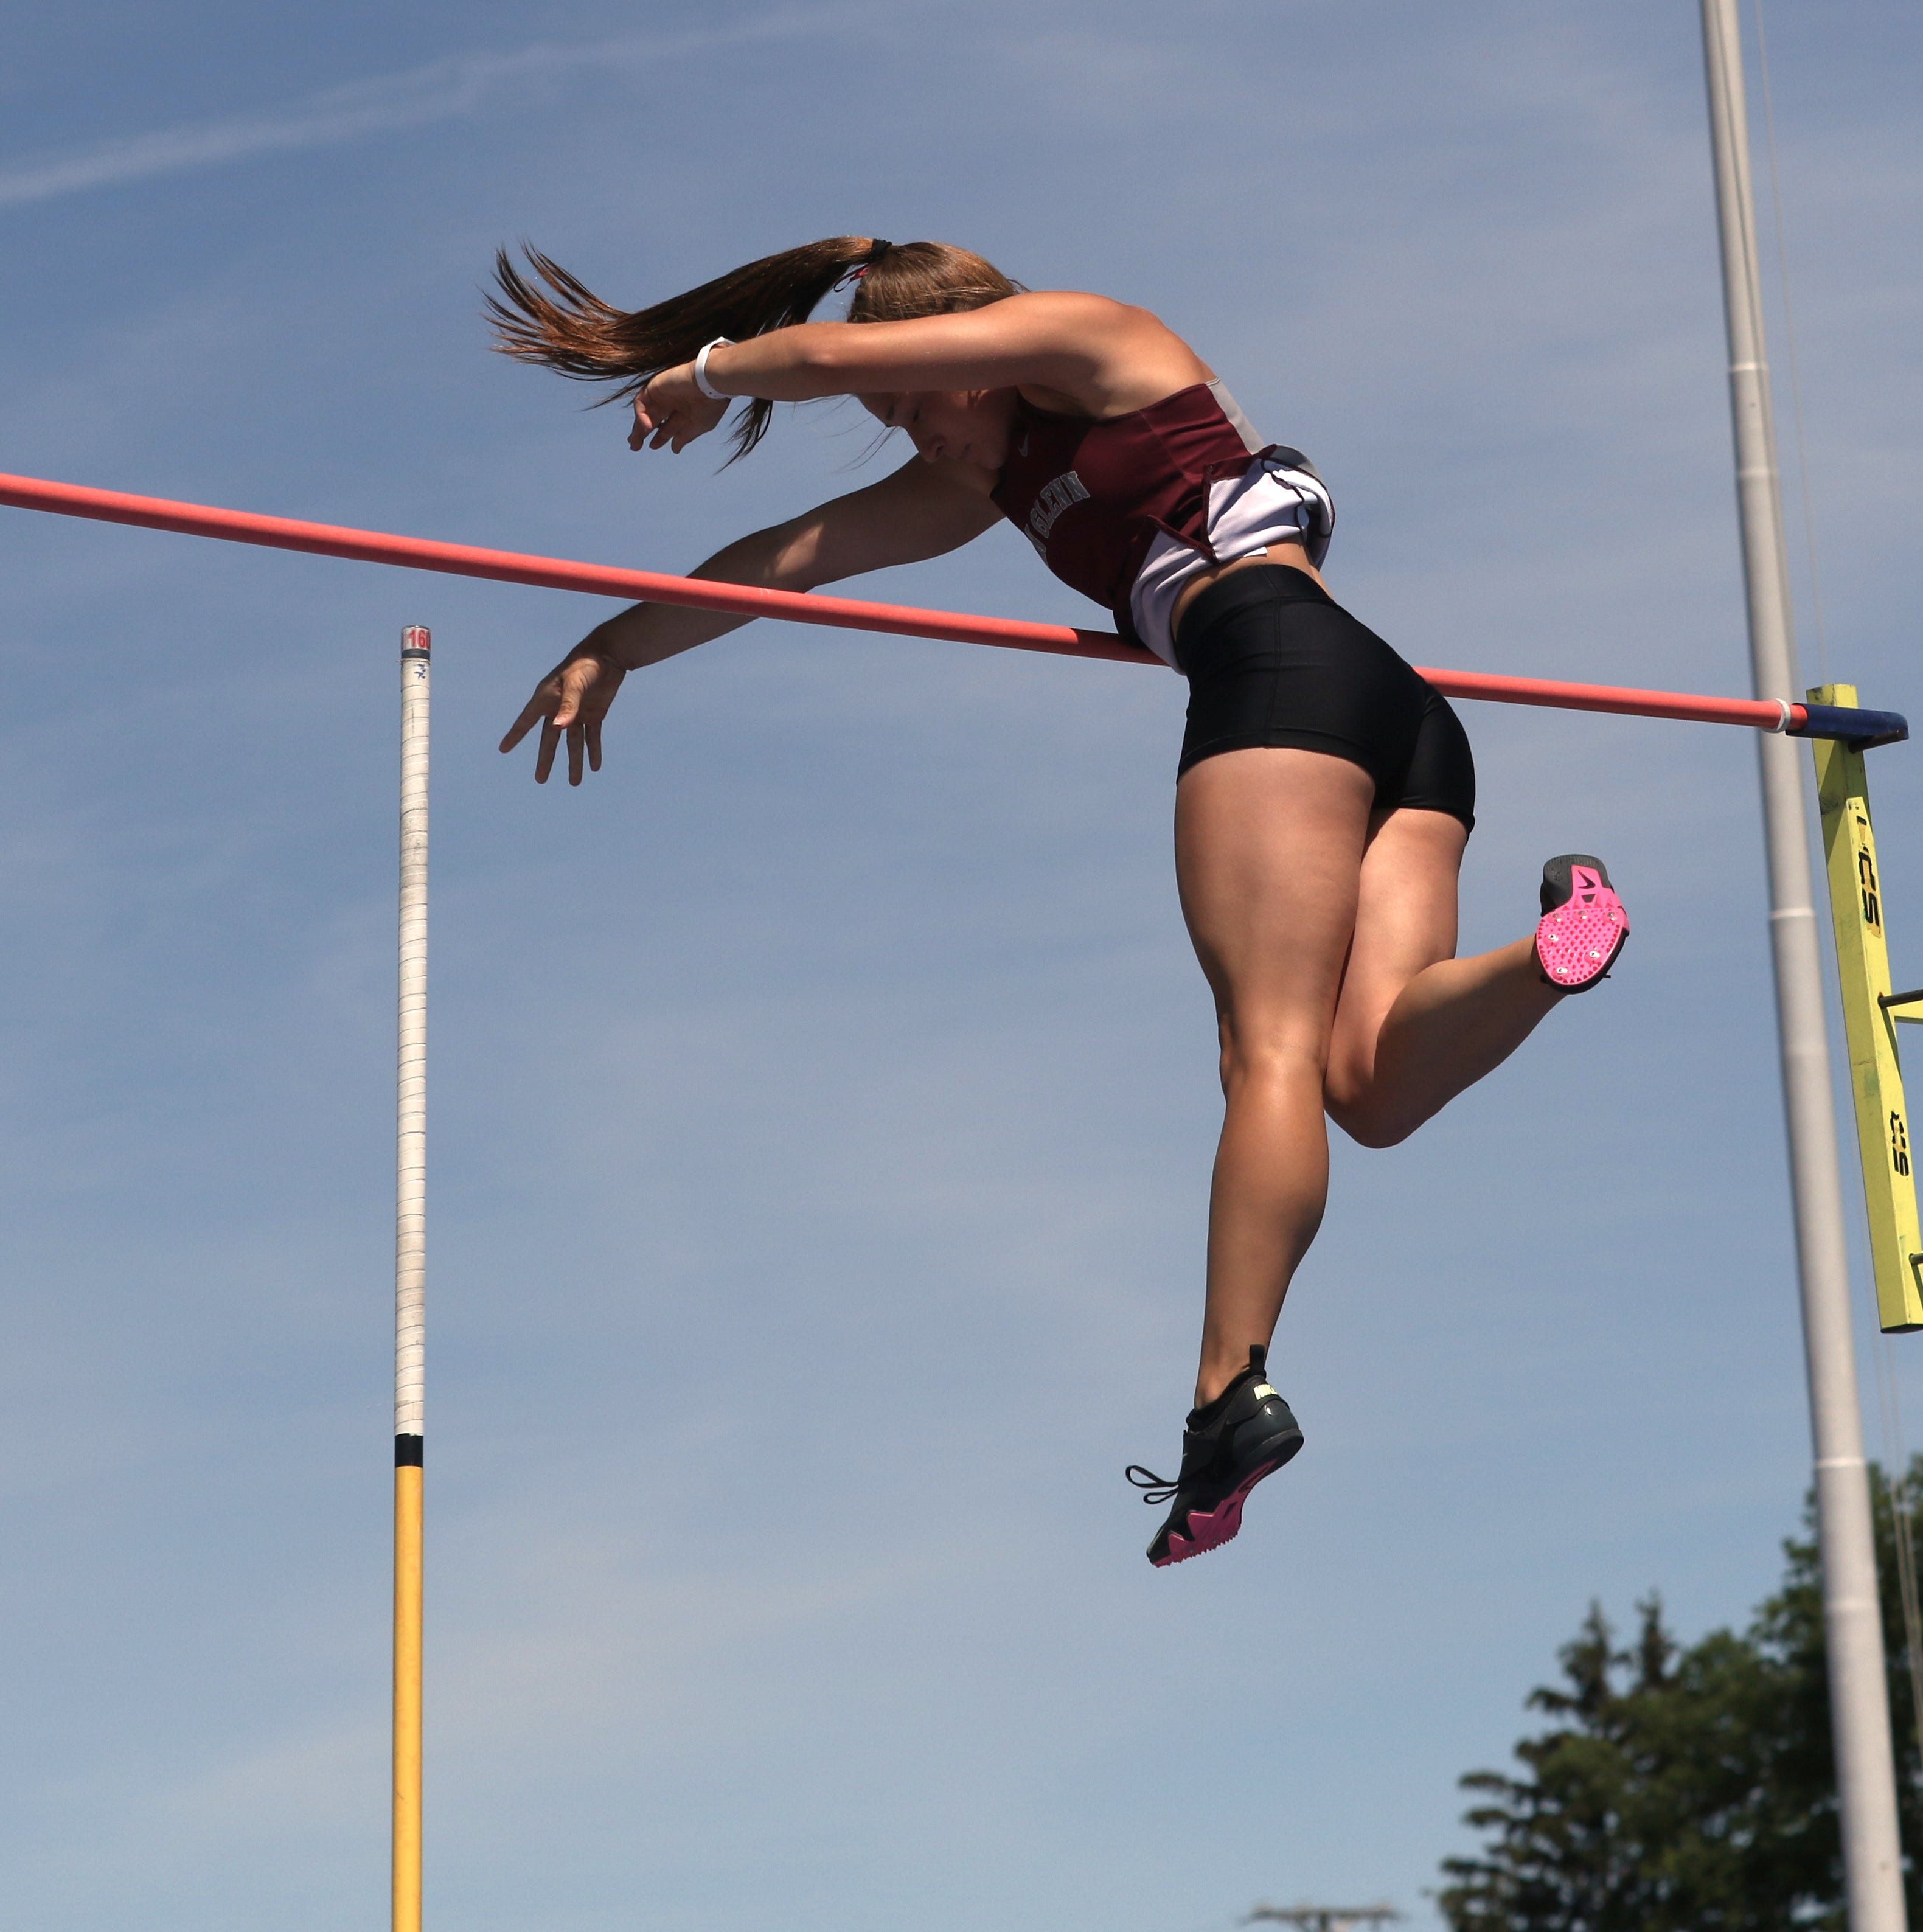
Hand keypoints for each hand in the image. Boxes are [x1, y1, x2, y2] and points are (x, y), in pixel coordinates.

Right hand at [499, 639, 628, 783]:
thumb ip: (568, 706)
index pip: (526, 721)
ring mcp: (576, 713)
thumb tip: (558, 728)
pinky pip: (592, 737)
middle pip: (550, 740)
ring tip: (574, 782)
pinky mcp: (594, 714)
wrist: (608, 656)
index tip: (503, 749)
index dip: (515, 735)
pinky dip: (593, 751)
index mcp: (546, 699)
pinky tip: (594, 766)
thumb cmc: (586, 665)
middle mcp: (558, 709)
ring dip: (574, 762)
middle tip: (540, 780)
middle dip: (546, 760)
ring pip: (573, 742)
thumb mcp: (575, 684)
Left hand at [629, 364, 726, 452]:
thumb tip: (675, 449)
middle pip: (653, 419)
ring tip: (634, 442)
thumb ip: (684, 437)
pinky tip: (646, 427)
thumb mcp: (698, 426)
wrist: (709, 383)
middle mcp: (672, 403)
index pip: (667, 426)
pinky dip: (640, 416)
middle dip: (642, 433)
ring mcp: (662, 394)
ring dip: (638, 427)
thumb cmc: (710, 404)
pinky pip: (641, 403)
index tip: (652, 446)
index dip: (659, 438)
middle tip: (634, 446)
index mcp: (684, 412)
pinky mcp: (654, 387)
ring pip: (645, 411)